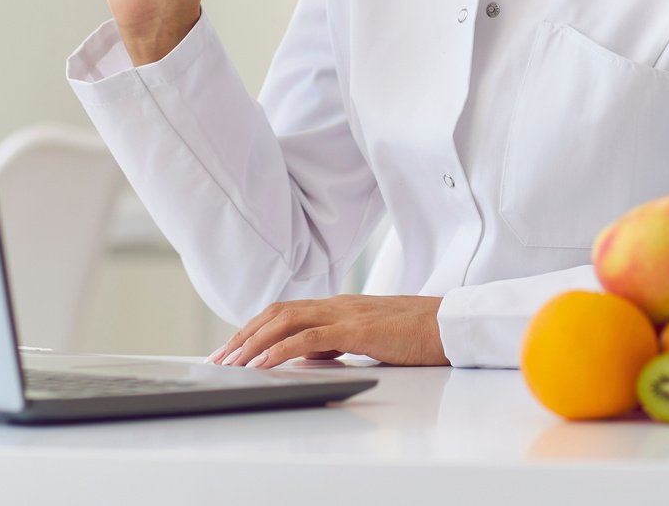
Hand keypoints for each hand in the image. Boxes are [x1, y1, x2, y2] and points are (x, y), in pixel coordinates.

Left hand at [209, 295, 446, 367]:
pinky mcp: (356, 330)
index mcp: (338, 306)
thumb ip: (338, 341)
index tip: (233, 349)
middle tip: (219, 358)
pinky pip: (309, 338)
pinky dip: (280, 351)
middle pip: (276, 313)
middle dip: (243, 335)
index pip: (285, 312)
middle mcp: (336, 304)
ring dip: (254, 343)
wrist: (450, 324)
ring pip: (285, 321)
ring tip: (232, 363)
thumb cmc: (417, 333)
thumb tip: (309, 355)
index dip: (255, 328)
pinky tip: (263, 364)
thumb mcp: (369, 337)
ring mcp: (345, 314)